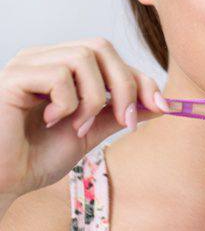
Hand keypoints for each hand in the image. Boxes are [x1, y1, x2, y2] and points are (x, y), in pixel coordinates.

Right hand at [0, 37, 167, 202]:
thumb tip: (160, 104)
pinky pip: (58, 75)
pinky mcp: (13, 77)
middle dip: (124, 84)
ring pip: (83, 56)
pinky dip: (67, 103)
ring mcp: (28, 64)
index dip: (140, 79)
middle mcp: (45, 58)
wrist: (0, 184)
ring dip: (93, 98)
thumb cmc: (36, 158)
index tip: (163, 107)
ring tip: (79, 127)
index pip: (111, 57)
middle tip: (126, 121)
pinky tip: (52, 122)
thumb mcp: (90, 133)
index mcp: (62, 66)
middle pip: (101, 47)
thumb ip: (119, 114)